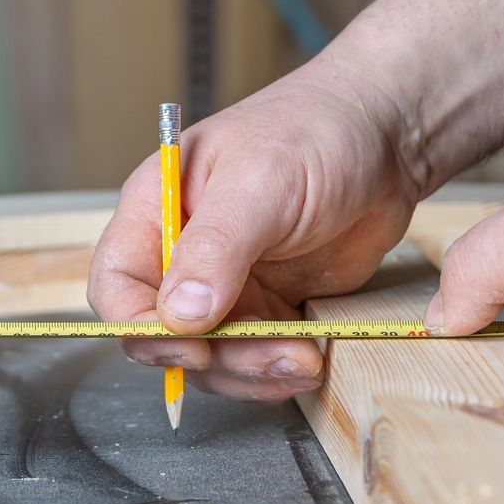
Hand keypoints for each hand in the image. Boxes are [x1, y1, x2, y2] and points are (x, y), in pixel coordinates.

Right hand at [86, 62, 423, 401]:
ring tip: (304, 359)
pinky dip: (276, 370)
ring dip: (251, 371)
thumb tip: (178, 315)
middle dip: (212, 357)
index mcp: (155, 211)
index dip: (140, 325)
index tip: (192, 343)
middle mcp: (180, 254)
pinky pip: (252, 358)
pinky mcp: (265, 307)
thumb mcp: (261, 182)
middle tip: (270, 355)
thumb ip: (216, 247)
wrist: (387, 136)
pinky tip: (311, 357)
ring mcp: (224, 286)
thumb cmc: (315, 132)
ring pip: (208, 356)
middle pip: (161, 334)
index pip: (116, 284)